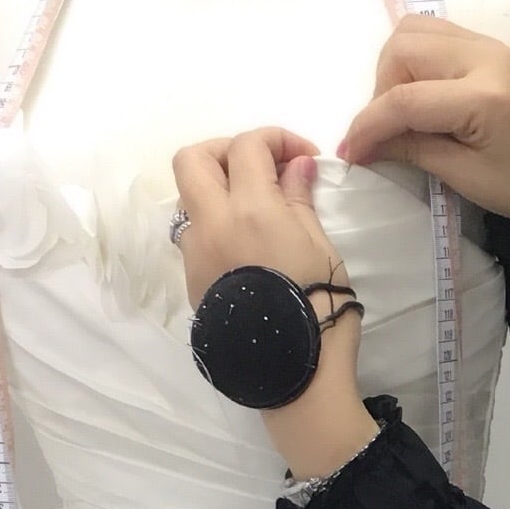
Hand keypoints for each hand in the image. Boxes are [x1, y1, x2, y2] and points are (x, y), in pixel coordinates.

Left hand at [171, 126, 330, 305]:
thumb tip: (296, 165)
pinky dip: (217, 223)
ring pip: (189, 197)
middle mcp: (211, 223)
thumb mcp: (320, 245)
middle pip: (193, 159)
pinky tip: (247, 243)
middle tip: (260, 166)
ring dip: (218, 188)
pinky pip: (195, 234)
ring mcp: (195, 252)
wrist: (293, 368)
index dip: (277, 139)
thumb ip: (299, 198)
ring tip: (255, 207)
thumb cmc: (319, 304)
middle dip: (227, 150)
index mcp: (250, 209)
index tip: (304, 158)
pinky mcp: (192, 278)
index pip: (248, 146)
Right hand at [337, 17, 509, 242]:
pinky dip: (415, 60)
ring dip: (395, 69)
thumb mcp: (466, 177)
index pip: (405, 98)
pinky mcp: (491, 48)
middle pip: (403, 48)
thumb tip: (364, 142)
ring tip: (402, 113)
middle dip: (381, 90)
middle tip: (387, 132)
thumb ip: (412, 150)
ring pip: (415, 31)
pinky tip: (421, 96)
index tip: (349, 153)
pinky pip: (436, 35)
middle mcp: (487, 56)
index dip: (368, 126)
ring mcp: (490, 46)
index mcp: (485, 96)